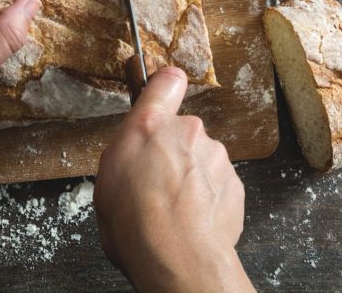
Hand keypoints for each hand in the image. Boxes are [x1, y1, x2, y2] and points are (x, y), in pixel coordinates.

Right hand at [94, 61, 252, 292]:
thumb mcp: (107, 177)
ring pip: (201, 159)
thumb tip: (133, 148)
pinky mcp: (235, 184)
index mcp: (149, 125)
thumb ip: (126, 149)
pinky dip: (207, 198)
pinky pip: (217, 184)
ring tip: (173, 208)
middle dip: (171, 152)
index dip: (163, 86)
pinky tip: (191, 219)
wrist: (178, 258)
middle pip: (181, 132)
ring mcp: (215, 157)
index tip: (161, 90)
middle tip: (154, 182)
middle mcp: (188, 132)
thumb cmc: (135, 222)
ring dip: (190, 177)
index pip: (165, 82)